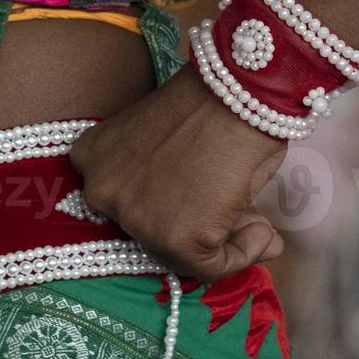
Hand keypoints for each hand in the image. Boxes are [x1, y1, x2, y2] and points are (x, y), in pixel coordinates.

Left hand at [69, 66, 287, 280]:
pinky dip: (244, 254)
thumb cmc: (214, 98)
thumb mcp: (174, 138)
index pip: (124, 201)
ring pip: (179, 253)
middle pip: (149, 229)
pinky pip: (212, 266)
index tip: (203, 205)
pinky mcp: (174, 238)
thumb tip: (244, 233)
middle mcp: (101, 191)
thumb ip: (184, 186)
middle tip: (240, 216)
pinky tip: (265, 232)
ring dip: (224, 242)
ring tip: (260, 223)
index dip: (170, 206)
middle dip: (195, 225)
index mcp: (92, 156)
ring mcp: (135, 218)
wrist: (240, 91)